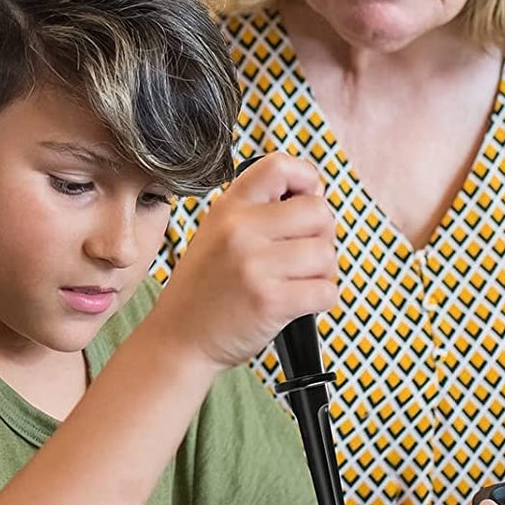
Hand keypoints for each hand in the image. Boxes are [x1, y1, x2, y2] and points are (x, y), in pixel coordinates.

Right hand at [155, 152, 338, 369]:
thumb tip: (318, 198)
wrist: (178, 339)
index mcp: (228, 208)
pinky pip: (326, 291)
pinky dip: (320, 300)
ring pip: (327, 254)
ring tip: (294, 283)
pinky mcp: (270, 301)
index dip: (308, 180)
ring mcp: (254, 265)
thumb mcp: (217, 235)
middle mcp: (240, 230)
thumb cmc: (204, 291)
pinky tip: (295, 304)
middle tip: (301, 256)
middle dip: (321, 237)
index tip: (307, 201)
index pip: (281, 165)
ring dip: (321, 273)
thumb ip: (258, 213)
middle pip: (319, 213)